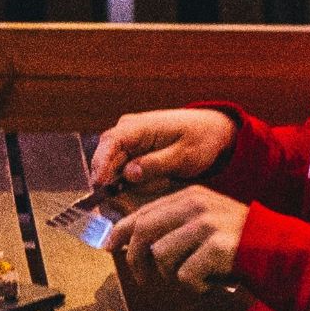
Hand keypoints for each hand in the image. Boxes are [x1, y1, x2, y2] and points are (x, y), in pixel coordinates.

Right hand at [88, 108, 236, 189]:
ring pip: (117, 172)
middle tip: (157, 184)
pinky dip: (140, 183)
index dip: (100, 163)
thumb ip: (156, 164)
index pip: (110, 142)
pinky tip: (162, 178)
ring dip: (137, 183)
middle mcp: (126, 132)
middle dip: (123, 181)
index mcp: (138, 126)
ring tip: (166, 178)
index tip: (99, 184)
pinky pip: (126, 175)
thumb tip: (129, 173)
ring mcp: (128, 144)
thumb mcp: (184, 155)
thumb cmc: (200, 139)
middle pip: (108, 161)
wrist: (210, 131)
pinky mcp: (132, 155)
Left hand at [105, 185, 247, 291]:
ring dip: (175, 276)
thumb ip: (172, 225)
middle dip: (136, 260)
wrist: (280, 252)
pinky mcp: (216, 247)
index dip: (121, 231)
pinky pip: (186, 276)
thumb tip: (129, 241)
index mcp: (190, 196)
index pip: (143, 212)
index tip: (107, 246)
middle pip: (144, 232)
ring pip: (162, 257)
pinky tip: (213, 281)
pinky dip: (197, 286)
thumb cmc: (238, 243)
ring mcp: (206, 224)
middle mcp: (196, 205)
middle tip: (143, 280)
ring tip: (198, 276)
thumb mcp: (204, 222)